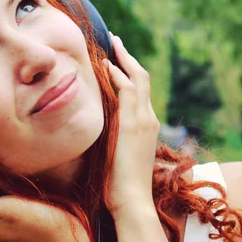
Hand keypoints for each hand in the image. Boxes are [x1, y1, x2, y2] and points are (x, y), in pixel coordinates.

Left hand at [104, 34, 160, 218]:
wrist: (131, 201)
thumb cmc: (120, 186)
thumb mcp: (115, 157)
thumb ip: (110, 140)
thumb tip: (93, 134)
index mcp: (145, 127)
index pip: (138, 92)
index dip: (127, 73)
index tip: (113, 61)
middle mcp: (148, 119)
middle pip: (142, 79)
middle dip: (128, 58)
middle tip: (115, 41)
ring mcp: (144, 121)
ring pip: (138, 79)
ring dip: (124, 59)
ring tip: (111, 43)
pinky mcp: (135, 125)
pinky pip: (129, 91)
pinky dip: (119, 75)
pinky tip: (106, 65)